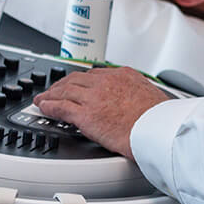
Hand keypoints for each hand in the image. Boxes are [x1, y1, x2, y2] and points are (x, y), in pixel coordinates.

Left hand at [34, 66, 170, 159]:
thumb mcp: (151, 95)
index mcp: (123, 75)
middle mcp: (106, 82)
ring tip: (44, 98)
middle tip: (55, 89)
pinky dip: (49, 105)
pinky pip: (61, 107)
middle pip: (76, 79)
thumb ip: (138, 94)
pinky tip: (44, 107)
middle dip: (63, 84)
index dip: (81, 80)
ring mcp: (94, 97)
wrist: (157, 129)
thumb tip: (139, 101)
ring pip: (65, 90)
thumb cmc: (159, 118)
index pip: (95, 74)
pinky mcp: (86, 115)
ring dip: (52, 94)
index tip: (76, 84)